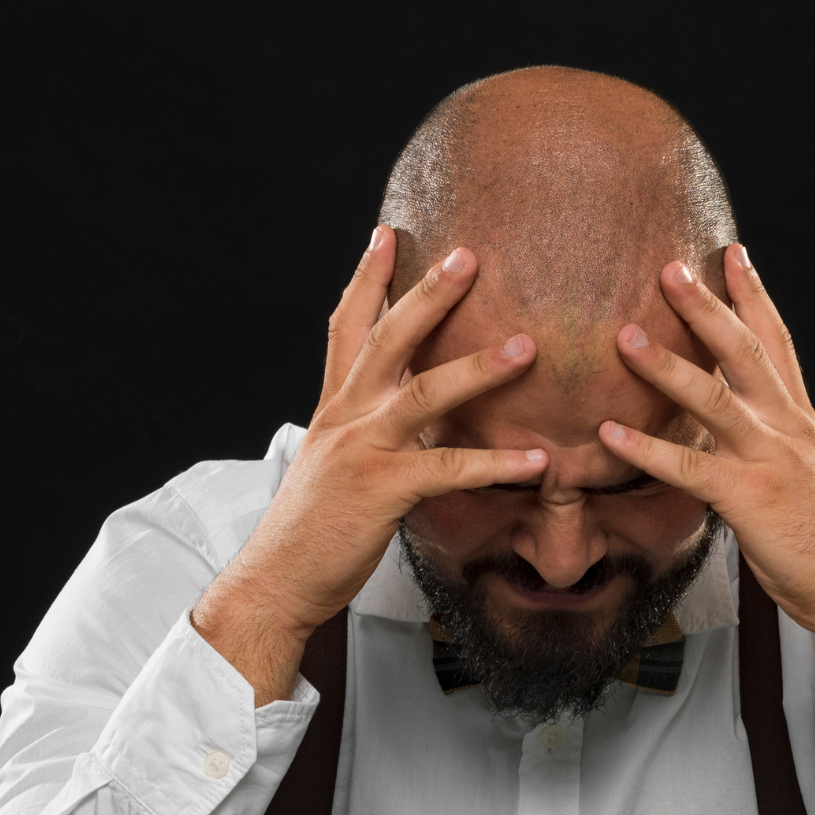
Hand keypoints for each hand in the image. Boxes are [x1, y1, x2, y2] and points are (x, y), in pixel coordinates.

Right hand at [191, 230, 544, 703]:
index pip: (346, 325)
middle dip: (429, 292)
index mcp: (334, 406)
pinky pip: (446, 469)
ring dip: (480, 368)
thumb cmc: (312, 530)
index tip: (386, 233)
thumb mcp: (334, 466)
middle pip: (387, 335)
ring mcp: (362, 450)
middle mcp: (345, 416)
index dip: (365, 277)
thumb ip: (366, 434)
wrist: (276, 581)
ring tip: (528, 347)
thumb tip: (404, 422)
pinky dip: (495, 464)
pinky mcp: (381, 491)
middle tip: (470, 254)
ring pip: (424, 392)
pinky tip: (538, 461)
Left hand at [599, 247, 814, 712]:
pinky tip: (606, 435)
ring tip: (623, 336)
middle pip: (744, 351)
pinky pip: (689, 468)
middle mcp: (788, 428)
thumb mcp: (805, 478)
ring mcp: (770, 460)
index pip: (777, 341)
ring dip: (665, 364)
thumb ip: (774, 447)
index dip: (754, 294)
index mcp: (800, 421)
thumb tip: (741, 435)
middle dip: (706, 305)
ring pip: (712, 398)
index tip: (732, 252)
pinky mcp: (750, 499)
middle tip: (668, 266)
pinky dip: (646, 449)